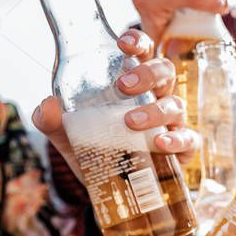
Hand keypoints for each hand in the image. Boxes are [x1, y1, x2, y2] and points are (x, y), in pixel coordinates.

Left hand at [33, 28, 199, 184]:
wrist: (115, 193)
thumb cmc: (99, 154)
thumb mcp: (70, 138)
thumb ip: (54, 122)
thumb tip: (47, 106)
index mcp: (134, 85)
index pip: (143, 53)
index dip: (138, 43)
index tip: (122, 44)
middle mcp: (156, 97)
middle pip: (165, 72)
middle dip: (147, 74)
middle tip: (123, 86)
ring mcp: (172, 122)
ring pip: (175, 104)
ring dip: (155, 110)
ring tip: (131, 121)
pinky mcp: (183, 148)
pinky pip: (188, 139)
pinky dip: (177, 139)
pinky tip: (161, 143)